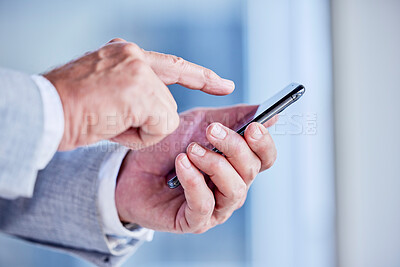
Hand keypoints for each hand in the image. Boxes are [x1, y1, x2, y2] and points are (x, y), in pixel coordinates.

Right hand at [44, 38, 233, 149]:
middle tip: (111, 118)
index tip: (225, 84)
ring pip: (165, 116)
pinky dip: (140, 136)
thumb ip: (136, 92)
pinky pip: (160, 126)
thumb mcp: (106, 90)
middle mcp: (135, 56)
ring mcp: (138, 71)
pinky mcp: (141, 90)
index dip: (201, 77)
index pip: (174, 65)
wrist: (45, 112)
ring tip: (109, 121)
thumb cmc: (72, 108)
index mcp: (127, 54)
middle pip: (167, 103)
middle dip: (147, 121)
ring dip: (141, 129)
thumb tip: (158, 111)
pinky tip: (114, 126)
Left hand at [115, 105, 277, 232]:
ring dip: (215, 165)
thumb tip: (270, 114)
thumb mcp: (200, 123)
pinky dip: (195, 182)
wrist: (132, 168)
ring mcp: (215, 207)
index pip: (265, 158)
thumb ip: (232, 118)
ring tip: (191, 150)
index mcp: (237, 164)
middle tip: (211, 130)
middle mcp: (232, 187)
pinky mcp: (194, 221)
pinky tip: (181, 164)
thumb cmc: (169, 146)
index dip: (264, 143)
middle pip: (251, 170)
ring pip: (234, 190)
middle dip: (233, 147)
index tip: (253, 126)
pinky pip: (204, 205)